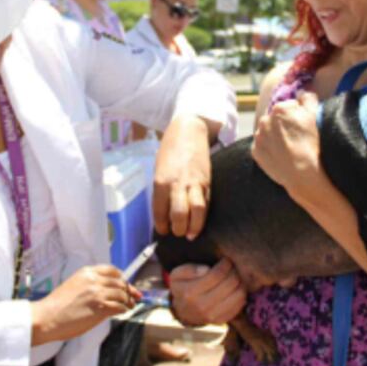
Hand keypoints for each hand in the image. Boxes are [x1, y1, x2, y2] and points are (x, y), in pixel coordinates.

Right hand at [31, 265, 139, 344]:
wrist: (47, 317)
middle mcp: (94, 280)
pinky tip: (122, 312)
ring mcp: (98, 293)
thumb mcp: (74, 286)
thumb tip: (108, 291)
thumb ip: (90, 285)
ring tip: (129, 306)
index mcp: (87, 272)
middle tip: (133, 298)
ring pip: (122, 294)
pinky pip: (120, 306)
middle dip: (129, 290)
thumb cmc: (57, 306)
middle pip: (120, 282)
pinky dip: (123, 309)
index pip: (112, 270)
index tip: (127, 285)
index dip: (122, 278)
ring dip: (128, 301)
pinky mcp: (100, 307)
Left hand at [153, 115, 211, 238]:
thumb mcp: (159, 169)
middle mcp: (178, 183)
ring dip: (193, 227)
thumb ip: (161, 189)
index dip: (161, 225)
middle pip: (179, 214)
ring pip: (196, 211)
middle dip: (177, 229)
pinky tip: (199, 224)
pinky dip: (202, 217)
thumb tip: (163, 211)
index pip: (160, 210)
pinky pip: (206, 203)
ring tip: (190, 235)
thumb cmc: (170, 150)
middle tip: (176, 233)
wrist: (189, 130)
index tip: (163, 231)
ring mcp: (194, 182)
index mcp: (161, 180)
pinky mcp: (207, 181)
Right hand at [169, 260, 246, 325]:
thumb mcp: (177, 275)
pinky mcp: (222, 320)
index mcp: (190, 292)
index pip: (216, 275)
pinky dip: (241, 293)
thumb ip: (189, 269)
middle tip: (232, 266)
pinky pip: (240, 304)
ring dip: (240, 281)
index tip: (225, 260)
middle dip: (233, 271)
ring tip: (235, 276)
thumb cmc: (182, 288)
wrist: (182, 311)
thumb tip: (206, 270)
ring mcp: (213, 315)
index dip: (224, 265)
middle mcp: (202, 306)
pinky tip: (235, 287)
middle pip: (229, 284)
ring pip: (238, 294)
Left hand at [251, 93, 323, 198]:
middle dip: (284, 125)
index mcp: (279, 108)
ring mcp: (258, 136)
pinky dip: (269, 149)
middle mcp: (265, 120)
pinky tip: (280, 156)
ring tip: (288, 148)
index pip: (289, 107)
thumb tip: (303, 93)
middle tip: (296, 138)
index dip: (297, 116)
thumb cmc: (311, 143)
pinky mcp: (255, 151)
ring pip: (267, 132)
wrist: (302, 173)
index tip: (302, 127)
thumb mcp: (314, 115)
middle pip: (276, 119)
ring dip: (275, 136)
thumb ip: (308, 98)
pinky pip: (262, 146)